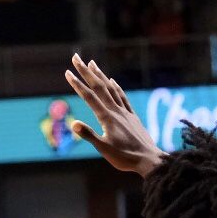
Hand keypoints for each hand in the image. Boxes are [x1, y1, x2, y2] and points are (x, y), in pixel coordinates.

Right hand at [64, 54, 166, 174]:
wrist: (149, 160)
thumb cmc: (125, 157)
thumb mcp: (104, 149)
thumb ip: (89, 135)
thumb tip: (73, 123)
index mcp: (107, 117)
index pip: (89, 97)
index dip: (77, 84)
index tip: (67, 72)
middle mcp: (116, 110)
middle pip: (99, 86)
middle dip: (86, 71)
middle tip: (76, 58)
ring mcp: (125, 112)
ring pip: (111, 88)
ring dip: (100, 75)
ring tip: (92, 64)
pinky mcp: (132, 116)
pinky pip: (122, 97)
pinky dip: (116, 87)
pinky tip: (112, 81)